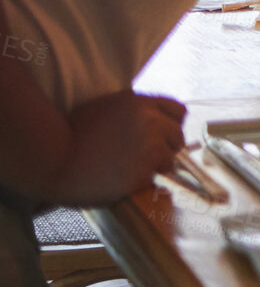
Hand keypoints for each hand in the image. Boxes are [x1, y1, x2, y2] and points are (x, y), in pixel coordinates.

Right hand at [45, 91, 185, 205]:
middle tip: (147, 157)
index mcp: (141, 103)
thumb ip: (134, 110)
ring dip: (156, 167)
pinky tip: (122, 181)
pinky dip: (142, 182)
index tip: (163, 135)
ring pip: (170, 160)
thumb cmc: (71, 133)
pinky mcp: (142, 174)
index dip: (172, 124)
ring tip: (133, 170)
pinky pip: (154, 179)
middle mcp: (150, 123)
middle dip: (166, 147)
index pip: (179, 111)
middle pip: (177, 136)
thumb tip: (153, 117)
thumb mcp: (105, 107)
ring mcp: (149, 149)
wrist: (54, 159)